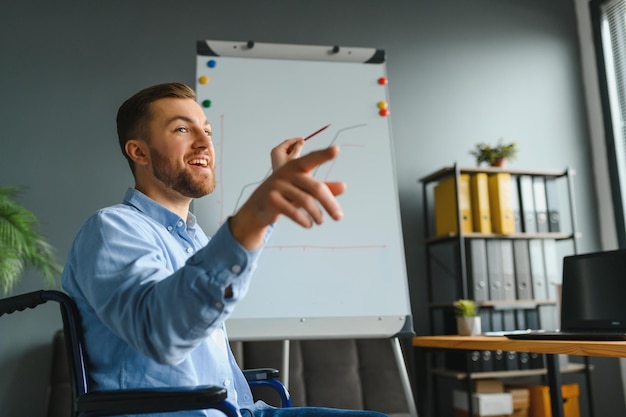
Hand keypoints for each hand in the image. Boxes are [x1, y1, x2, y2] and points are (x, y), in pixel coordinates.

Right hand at [230, 145, 345, 248]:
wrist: (259, 207)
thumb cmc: (287, 195)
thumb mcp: (305, 190)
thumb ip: (324, 188)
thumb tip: (344, 187)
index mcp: (297, 166)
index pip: (313, 159)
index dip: (324, 155)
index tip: (336, 150)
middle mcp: (287, 173)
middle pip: (315, 188)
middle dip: (329, 204)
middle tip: (339, 217)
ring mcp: (278, 185)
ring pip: (306, 201)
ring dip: (317, 214)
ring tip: (321, 221)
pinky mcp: (272, 199)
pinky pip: (293, 211)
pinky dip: (304, 220)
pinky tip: (309, 225)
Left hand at [270, 137, 304, 170]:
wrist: (282, 184)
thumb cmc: (286, 172)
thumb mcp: (294, 158)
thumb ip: (298, 148)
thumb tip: (301, 142)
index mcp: (277, 150)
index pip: (288, 142)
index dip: (296, 140)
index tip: (303, 139)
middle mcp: (275, 153)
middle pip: (287, 146)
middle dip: (295, 145)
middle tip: (303, 145)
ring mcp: (276, 158)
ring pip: (287, 151)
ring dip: (294, 151)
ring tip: (300, 154)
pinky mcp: (279, 162)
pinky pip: (286, 156)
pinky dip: (292, 155)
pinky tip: (297, 159)